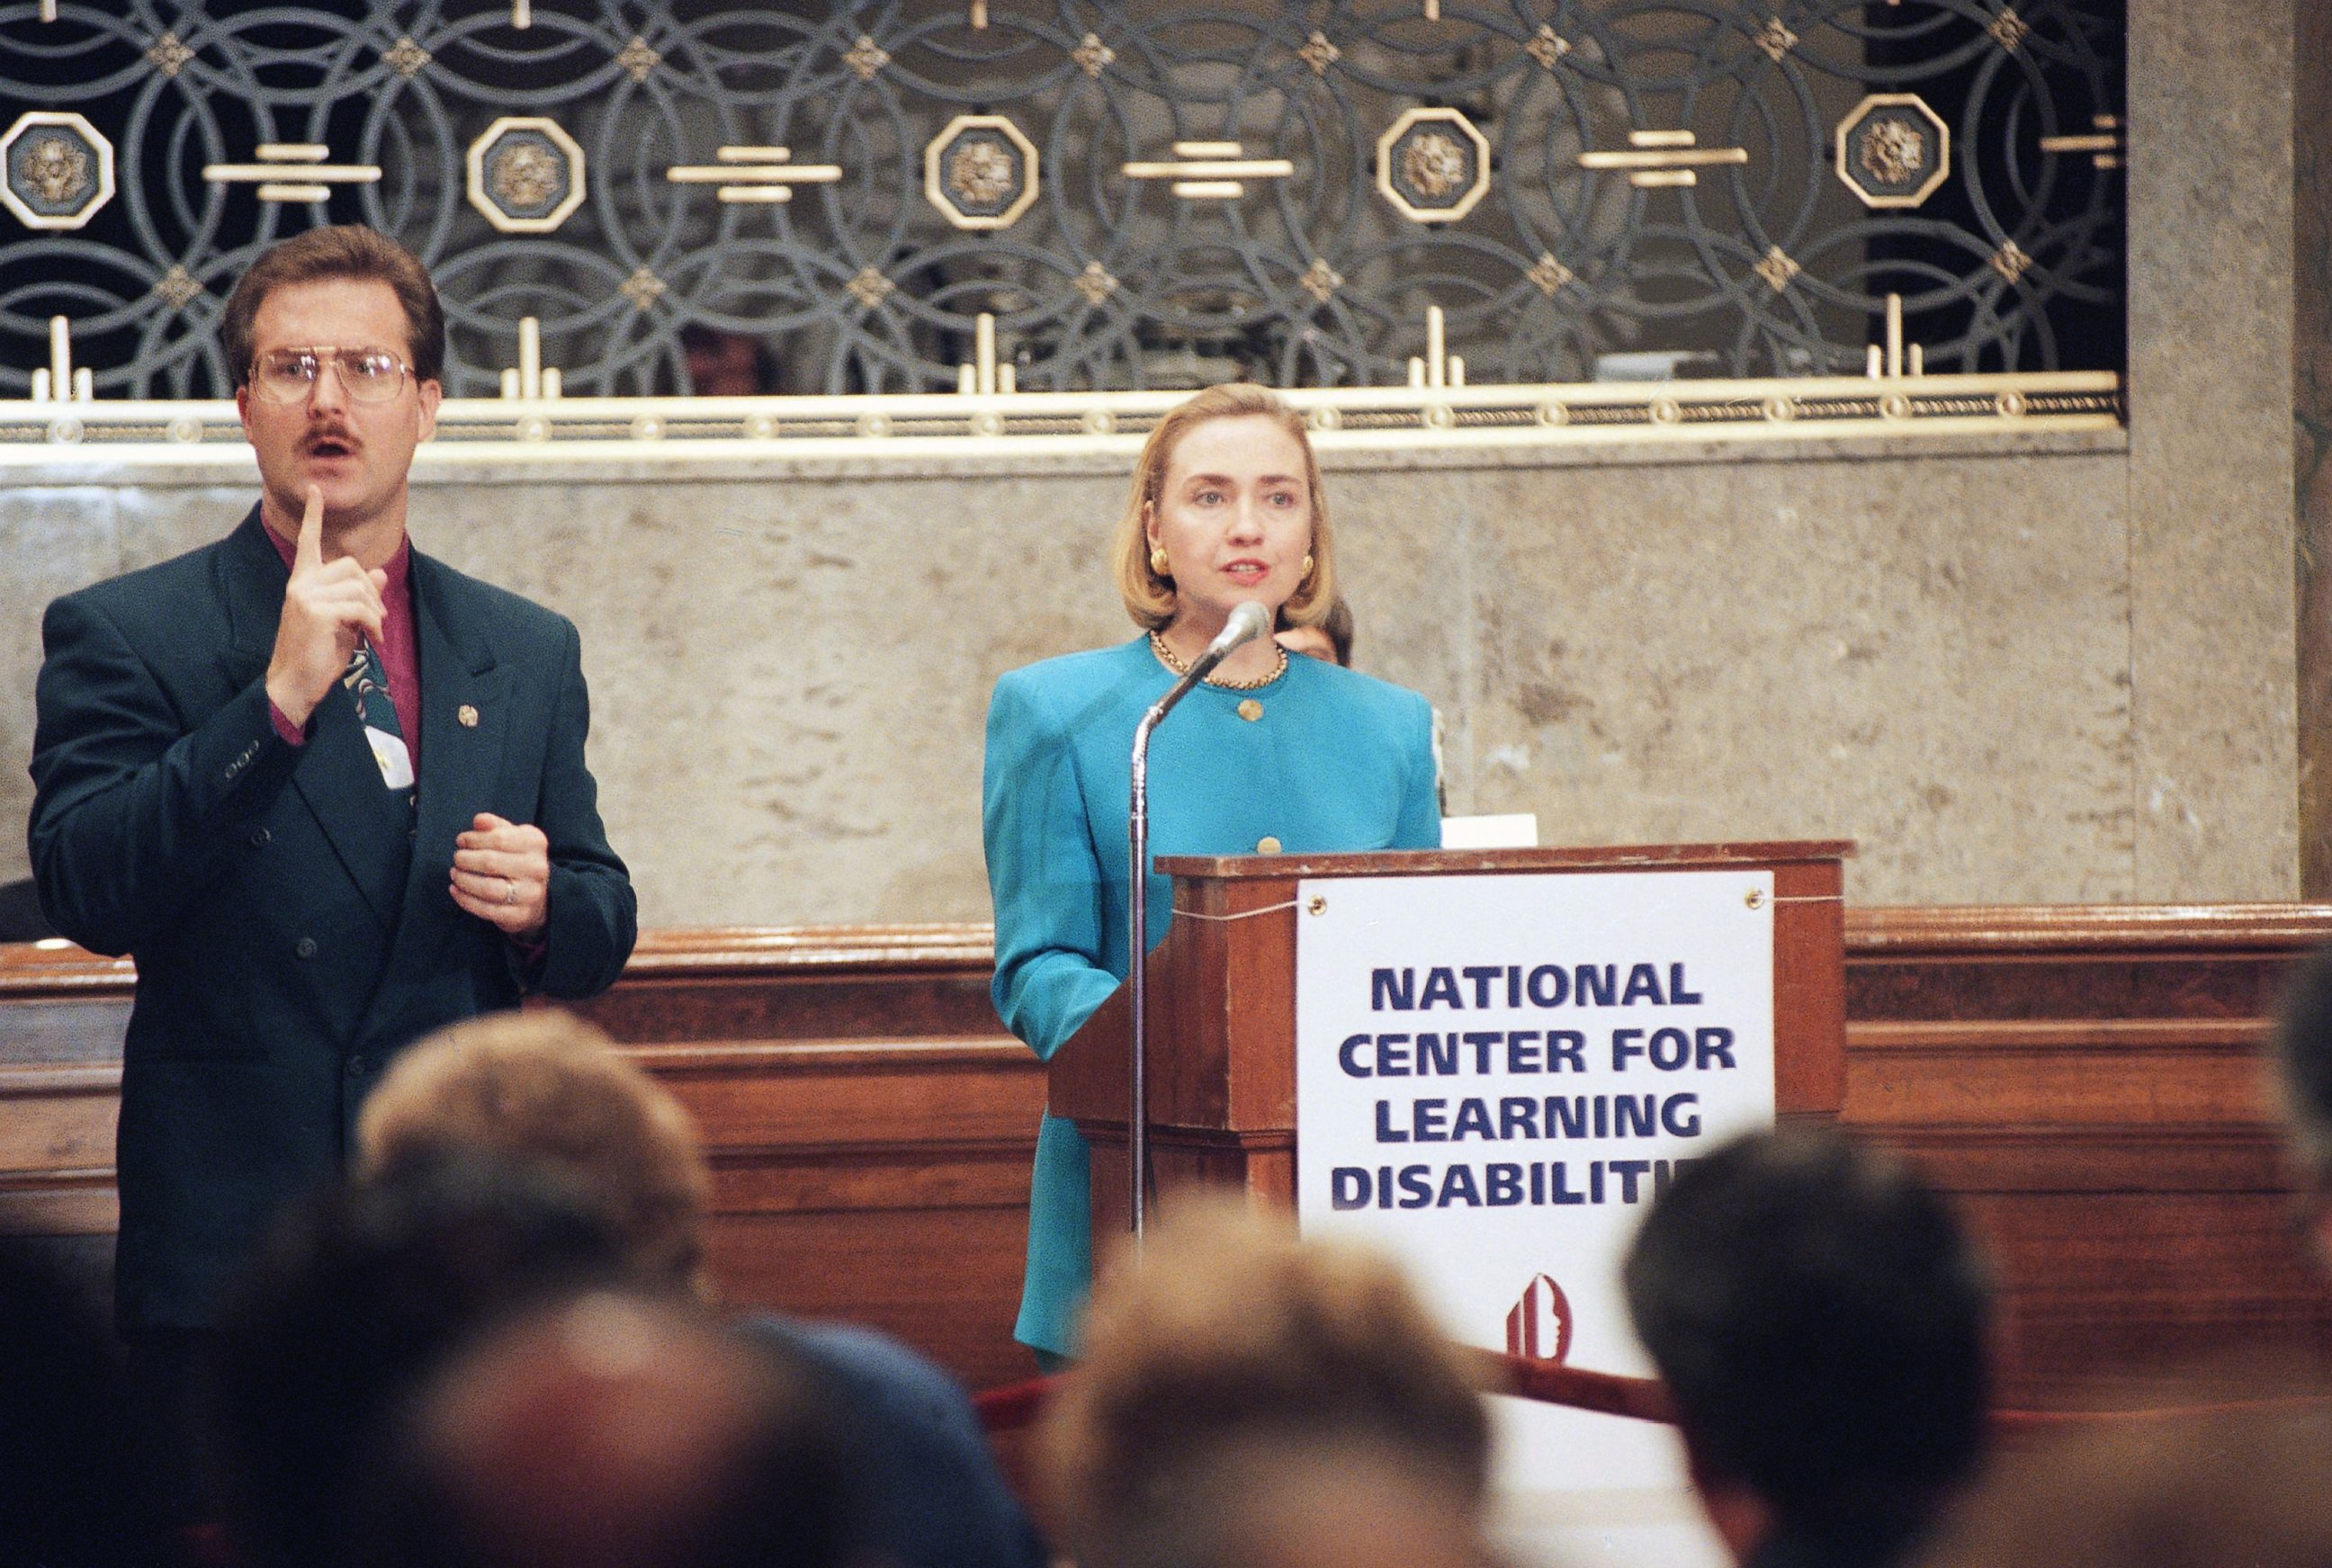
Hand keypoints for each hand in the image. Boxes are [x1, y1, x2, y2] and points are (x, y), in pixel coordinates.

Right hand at [265, 485, 387, 727]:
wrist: (295, 683)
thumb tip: (379, 572)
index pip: (308, 541)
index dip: (313, 515)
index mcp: (303, 582)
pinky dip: (374, 624)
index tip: (315, 489)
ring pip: (359, 587)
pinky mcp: (315, 611)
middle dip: (372, 591)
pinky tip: (373, 640)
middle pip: (351, 566)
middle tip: (378, 618)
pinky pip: (360, 607)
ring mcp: (305, 595)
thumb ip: (359, 596)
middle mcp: (301, 584)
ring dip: (376, 611)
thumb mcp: (344, 621)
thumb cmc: (318, 654)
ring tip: (374, 633)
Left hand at [450, 812, 550, 939]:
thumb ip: (495, 827)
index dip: (474, 839)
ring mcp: (529, 894)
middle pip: (490, 862)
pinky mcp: (518, 915)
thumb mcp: (513, 838)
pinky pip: (485, 909)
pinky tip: (455, 890)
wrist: (538, 897)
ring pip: (487, 887)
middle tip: (457, 859)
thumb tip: (479, 820)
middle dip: (465, 859)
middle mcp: (536, 868)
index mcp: (535, 843)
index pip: (499, 838)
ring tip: (455, 874)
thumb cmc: (518, 860)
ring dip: (464, 880)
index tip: (461, 841)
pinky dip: (465, 899)